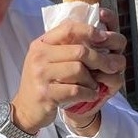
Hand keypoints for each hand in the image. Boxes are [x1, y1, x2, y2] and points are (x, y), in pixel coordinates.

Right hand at [11, 17, 125, 134]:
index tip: (105, 38)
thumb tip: (97, 35)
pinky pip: (76, 90)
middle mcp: (38, 57)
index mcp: (40, 44)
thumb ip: (64, 47)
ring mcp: (40, 75)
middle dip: (100, 60)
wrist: (25, 109)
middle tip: (111, 67)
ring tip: (93, 85)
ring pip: (79, 70)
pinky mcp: (45, 94)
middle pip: (79, 51)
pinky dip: (88, 93)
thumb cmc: (42, 82)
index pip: (68, 28)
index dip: (90, 31)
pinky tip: (90, 95)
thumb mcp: (46, 60)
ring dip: (92, 80)